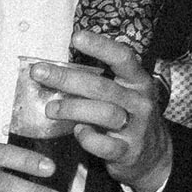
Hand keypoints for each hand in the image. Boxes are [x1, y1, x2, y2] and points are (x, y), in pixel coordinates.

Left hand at [32, 30, 172, 191]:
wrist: (152, 155)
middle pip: (102, 86)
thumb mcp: (121, 95)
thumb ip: (97, 82)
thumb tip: (54, 69)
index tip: (75, 37)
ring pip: (104, 113)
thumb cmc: (126, 117)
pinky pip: (106, 145)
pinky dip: (88, 138)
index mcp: (137, 82)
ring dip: (73, 109)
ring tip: (50, 109)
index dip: (100, 46)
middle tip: (39, 72)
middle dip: (67, 78)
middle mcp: (139, 101)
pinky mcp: (129, 151)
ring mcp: (136, 127)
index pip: (122, 58)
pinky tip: (77, 132)